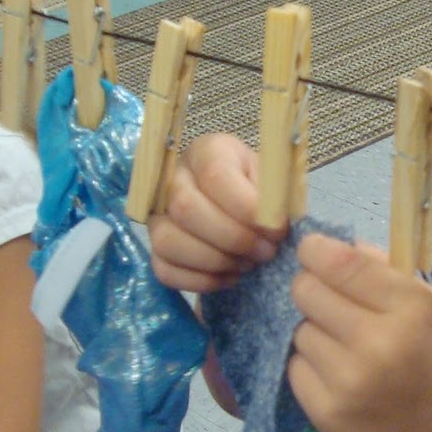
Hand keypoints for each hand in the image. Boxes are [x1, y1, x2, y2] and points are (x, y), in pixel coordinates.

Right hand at [149, 133, 284, 293]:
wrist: (245, 205)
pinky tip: (230, 275)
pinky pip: (164, 270)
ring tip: (247, 263)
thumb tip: (271, 225)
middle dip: (233, 239)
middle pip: (186, 208)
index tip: (275, 229)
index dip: (246, 208)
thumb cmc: (262, 189)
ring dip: (215, 261)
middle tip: (265, 252)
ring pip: (167, 241)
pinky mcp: (155, 247)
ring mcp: (158, 214)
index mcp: (208, 151)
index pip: (215, 175)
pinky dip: (201, 280)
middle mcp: (173, 177)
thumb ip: (275, 198)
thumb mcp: (276, 181)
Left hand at [287, 233, 431, 431]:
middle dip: (313, 290)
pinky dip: (310, 366)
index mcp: (412, 308)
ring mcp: (349, 380)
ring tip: (345, 349)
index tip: (312, 252)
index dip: (315, 251)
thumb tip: (334, 245)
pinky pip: (294, 367)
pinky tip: (338, 376)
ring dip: (315, 332)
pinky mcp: (326, 412)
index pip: (340, 263)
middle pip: (306, 290)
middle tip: (331, 305)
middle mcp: (379, 341)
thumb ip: (386, 271)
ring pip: (299, 329)